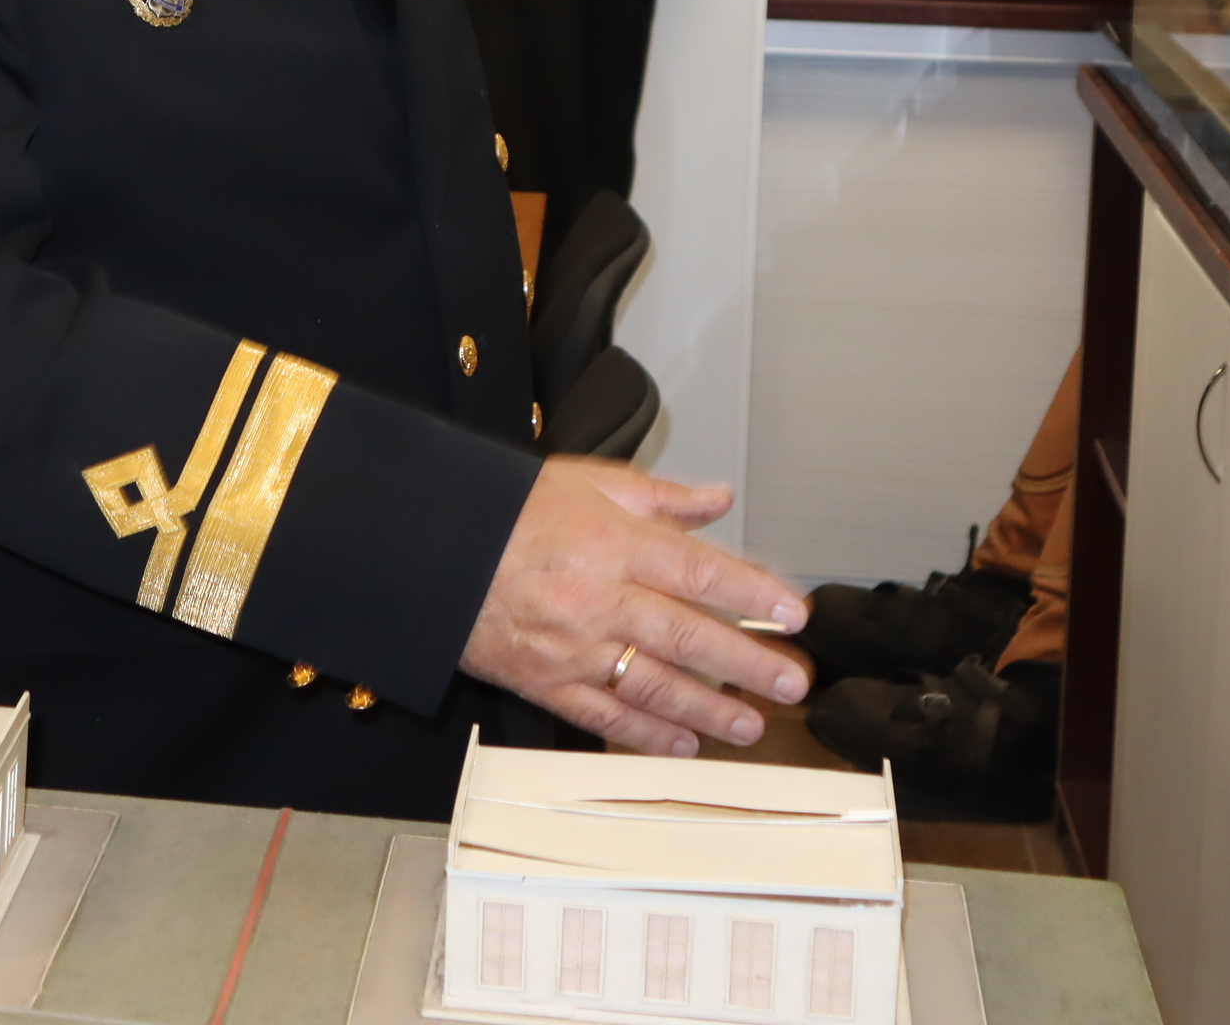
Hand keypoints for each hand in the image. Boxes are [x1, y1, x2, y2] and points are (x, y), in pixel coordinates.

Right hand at [459, 457, 809, 758]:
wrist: (435, 550)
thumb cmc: (508, 514)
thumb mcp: (587, 484)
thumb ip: (661, 498)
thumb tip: (716, 499)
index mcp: (614, 544)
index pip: (701, 571)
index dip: (754, 593)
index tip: (794, 612)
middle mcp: (600, 598)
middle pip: (689, 636)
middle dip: (749, 663)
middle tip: (791, 682)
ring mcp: (574, 646)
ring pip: (654, 685)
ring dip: (710, 709)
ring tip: (750, 725)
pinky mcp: (546, 680)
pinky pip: (604, 714)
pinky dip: (646, 735)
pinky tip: (681, 745)